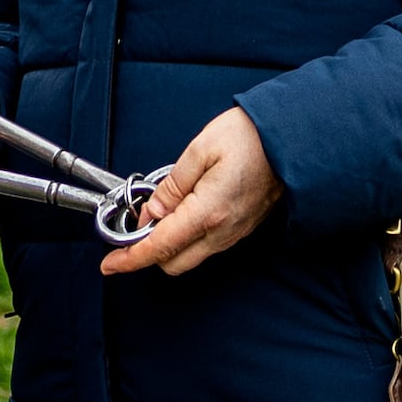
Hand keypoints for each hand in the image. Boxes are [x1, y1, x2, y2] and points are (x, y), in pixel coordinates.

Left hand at [101, 105, 279, 277]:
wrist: (291, 139)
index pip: (160, 248)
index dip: (130, 259)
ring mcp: (234, 234)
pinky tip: (183, 211)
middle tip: (134, 225)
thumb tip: (150, 214)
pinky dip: (187, 238)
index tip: (110, 264)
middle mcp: (222, 232)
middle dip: (148, 252)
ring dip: (168, 244)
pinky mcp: (241, 230)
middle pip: (172, 263)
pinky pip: (206, 246)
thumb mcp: (199, 151)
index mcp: (208, 213)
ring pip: (190, 257)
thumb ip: (170, 187)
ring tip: (161, 210)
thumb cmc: (250, 137)